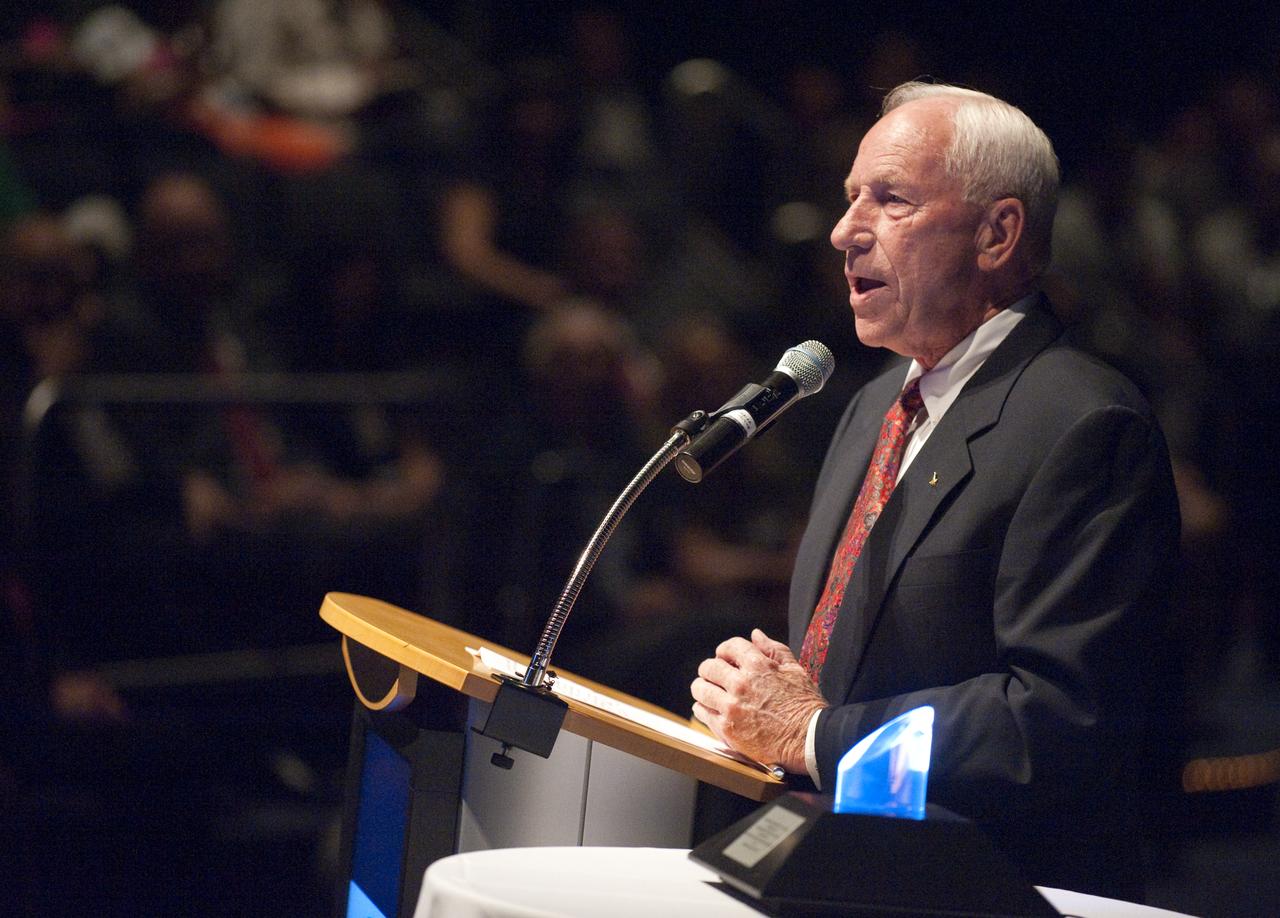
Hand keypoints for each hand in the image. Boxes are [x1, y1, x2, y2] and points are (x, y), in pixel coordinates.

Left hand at [691, 629, 825, 773]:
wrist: (810, 741)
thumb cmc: (806, 707)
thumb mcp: (795, 670)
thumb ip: (773, 650)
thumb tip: (756, 635)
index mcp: (757, 665)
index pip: (729, 647)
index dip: (725, 651)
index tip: (726, 659)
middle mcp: (741, 684)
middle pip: (709, 667)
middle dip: (711, 670)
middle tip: (715, 677)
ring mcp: (732, 707)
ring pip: (700, 689)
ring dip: (704, 688)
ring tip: (710, 693)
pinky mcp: (727, 729)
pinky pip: (702, 713)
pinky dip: (703, 709)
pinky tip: (711, 710)